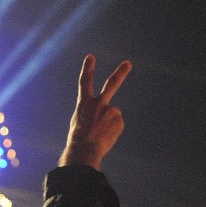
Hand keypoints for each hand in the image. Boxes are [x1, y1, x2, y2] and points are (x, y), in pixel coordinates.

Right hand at [59, 54, 131, 169]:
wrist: (84, 150)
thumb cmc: (77, 139)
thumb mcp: (78, 122)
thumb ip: (90, 113)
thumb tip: (104, 116)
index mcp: (83, 103)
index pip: (84, 82)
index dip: (87, 68)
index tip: (91, 56)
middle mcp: (98, 103)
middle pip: (111, 85)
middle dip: (120, 73)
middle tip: (128, 63)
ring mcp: (110, 111)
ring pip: (112, 115)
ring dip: (107, 124)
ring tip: (99, 134)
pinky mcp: (119, 120)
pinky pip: (117, 125)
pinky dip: (112, 131)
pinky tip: (105, 136)